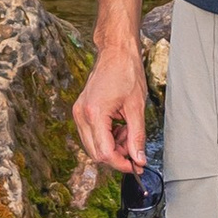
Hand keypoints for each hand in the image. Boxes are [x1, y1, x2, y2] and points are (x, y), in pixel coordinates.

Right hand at [74, 45, 149, 177]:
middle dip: (117, 156)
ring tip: (128, 133)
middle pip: (95, 153)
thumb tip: (139, 159)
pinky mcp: (81, 110)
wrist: (116, 52)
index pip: (104, 153)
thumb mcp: (136, 107)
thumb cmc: (126, 72)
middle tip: (134, 151)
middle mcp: (82, 115)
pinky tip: (120, 128)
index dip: (121, 163)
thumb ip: (137, 137)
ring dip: (112, 147)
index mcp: (94, 113)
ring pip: (93, 145)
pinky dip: (107, 137)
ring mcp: (79, 112)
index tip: (135, 165)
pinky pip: (91, 134)